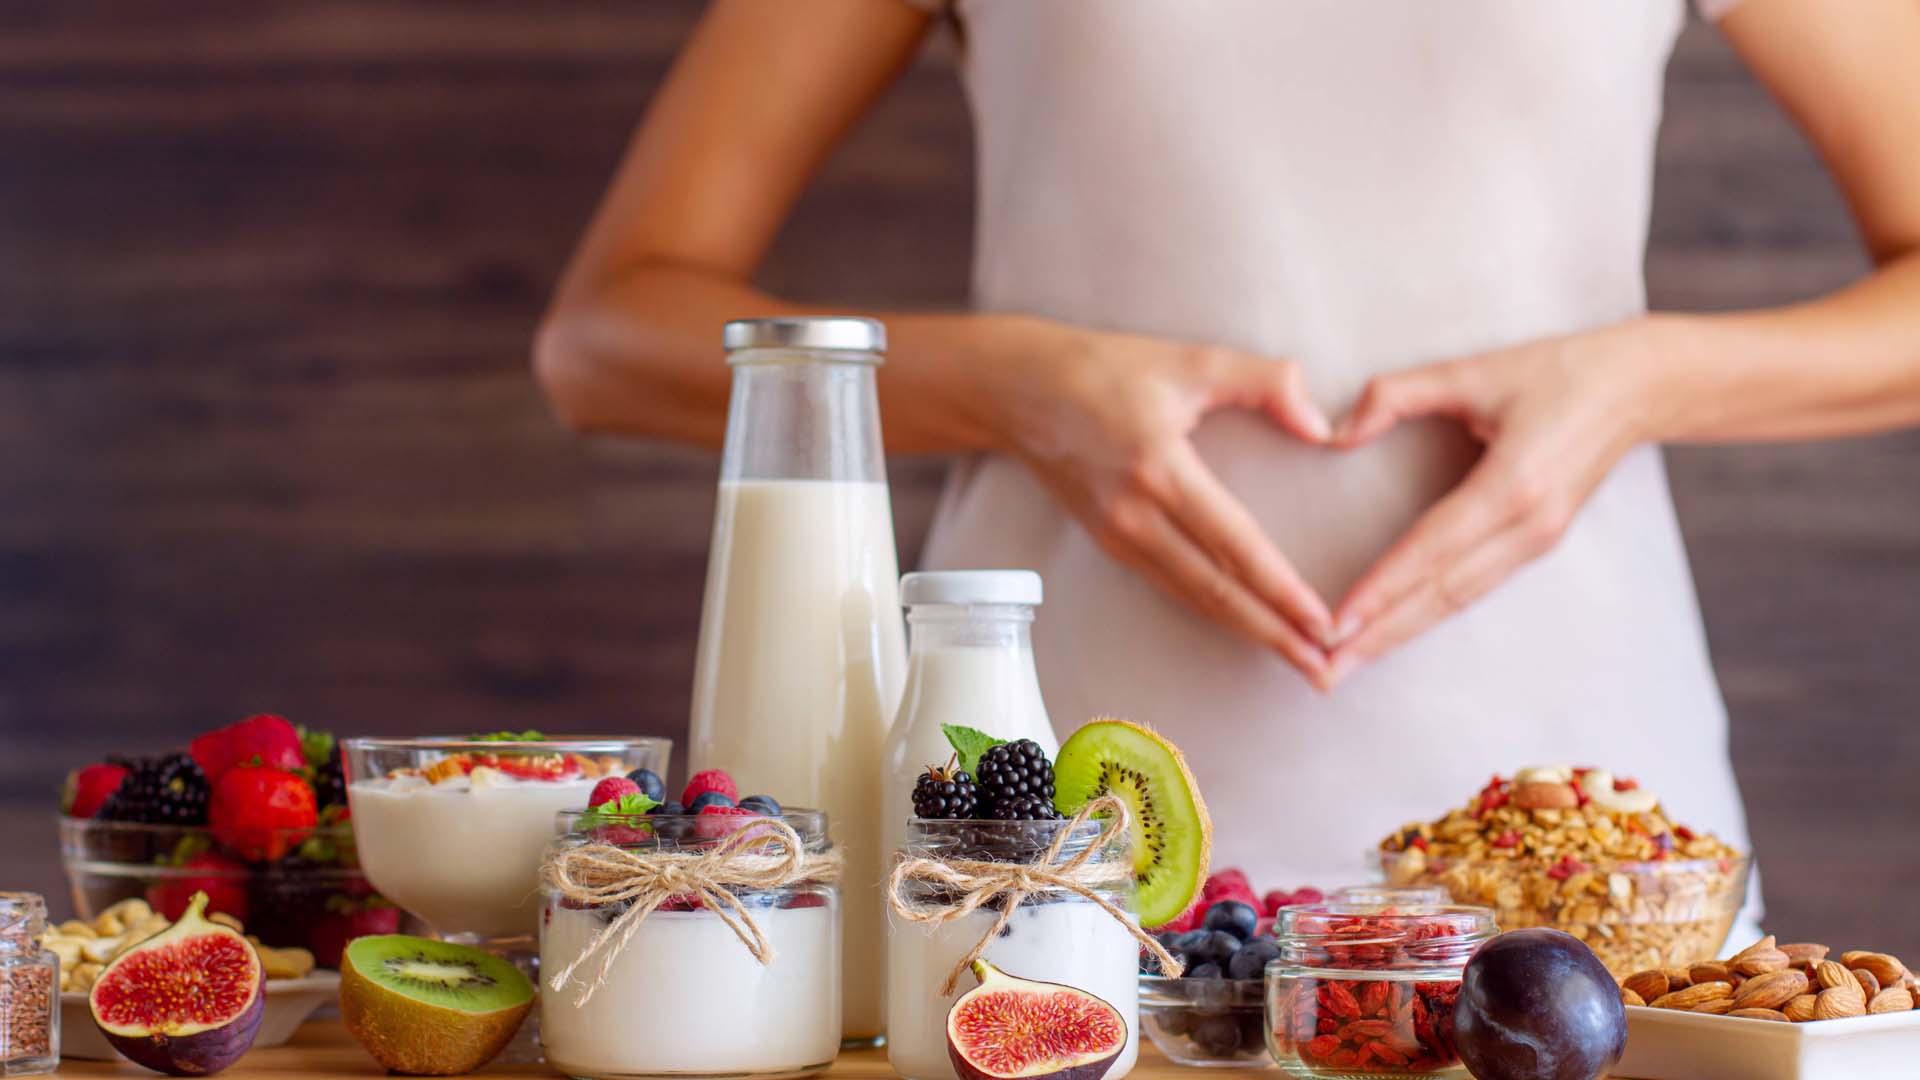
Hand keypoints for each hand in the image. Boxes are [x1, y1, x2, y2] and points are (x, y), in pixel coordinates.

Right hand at [984, 321, 1337, 680]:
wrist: (1017, 390)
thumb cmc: (1104, 369)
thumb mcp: (1190, 360)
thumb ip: (1266, 382)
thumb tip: (1322, 427)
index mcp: (1160, 469)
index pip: (1235, 545)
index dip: (1282, 591)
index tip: (1324, 623)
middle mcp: (1135, 515)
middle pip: (1217, 591)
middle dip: (1275, 634)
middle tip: (1325, 671)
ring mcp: (1117, 535)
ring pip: (1194, 597)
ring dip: (1248, 632)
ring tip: (1296, 659)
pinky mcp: (1108, 542)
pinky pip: (1171, 585)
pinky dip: (1214, 612)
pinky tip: (1245, 625)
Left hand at [1323, 321, 1659, 684]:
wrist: (1639, 388)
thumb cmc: (1558, 372)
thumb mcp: (1473, 369)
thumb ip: (1399, 394)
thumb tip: (1338, 432)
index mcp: (1513, 486)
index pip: (1432, 550)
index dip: (1382, 588)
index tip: (1336, 622)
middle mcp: (1528, 527)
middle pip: (1441, 594)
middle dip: (1380, 635)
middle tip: (1325, 670)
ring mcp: (1537, 542)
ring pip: (1457, 601)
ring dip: (1401, 634)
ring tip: (1349, 663)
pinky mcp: (1538, 545)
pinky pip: (1474, 589)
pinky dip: (1430, 614)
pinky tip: (1396, 631)